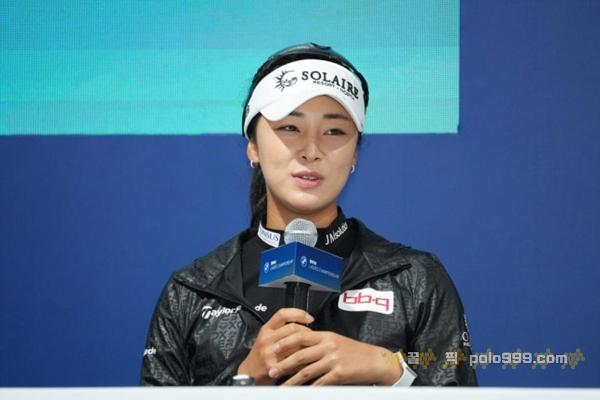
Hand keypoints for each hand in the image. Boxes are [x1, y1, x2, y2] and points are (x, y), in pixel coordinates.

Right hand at [237, 308, 313, 384]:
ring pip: (295, 345)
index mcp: (266, 329)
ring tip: (311, 348)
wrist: (250, 373)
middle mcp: (267, 339)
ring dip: (307, 346)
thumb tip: (302, 322)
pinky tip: (306, 360)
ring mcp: (270, 353)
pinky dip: (303, 361)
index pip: (283, 314)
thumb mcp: (266, 336)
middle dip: (307, 332)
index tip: (309, 317)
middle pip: (292, 328)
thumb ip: (281, 328)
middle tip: (312, 336)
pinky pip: (294, 361)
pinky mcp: (274, 366)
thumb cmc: (260, 354)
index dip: (298, 313)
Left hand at [268, 330, 402, 385]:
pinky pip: (320, 383)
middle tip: (272, 370)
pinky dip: (309, 389)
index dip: (285, 342)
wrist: (374, 360)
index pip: (300, 335)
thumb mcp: (336, 341)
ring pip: (307, 371)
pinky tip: (302, 393)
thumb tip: (300, 347)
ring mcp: (333, 360)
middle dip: (283, 364)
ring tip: (282, 385)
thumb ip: (319, 342)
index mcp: (326, 335)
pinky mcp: (338, 373)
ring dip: (292, 380)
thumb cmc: (355, 352)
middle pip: (300, 355)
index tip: (273, 348)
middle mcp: (328, 346)